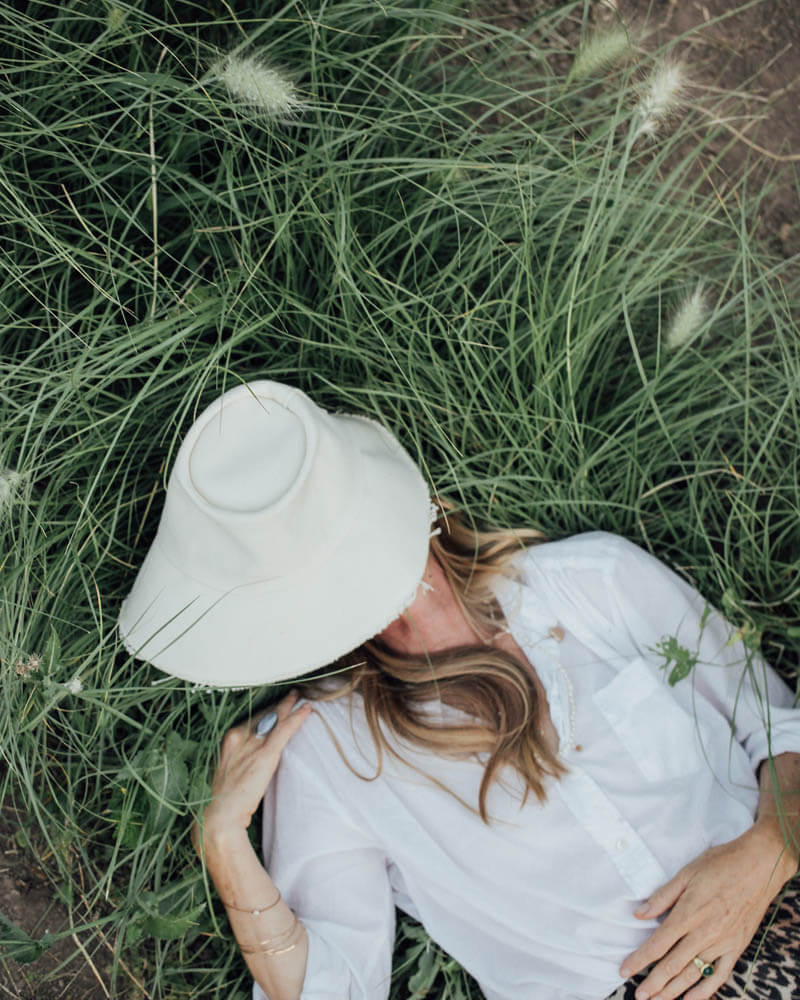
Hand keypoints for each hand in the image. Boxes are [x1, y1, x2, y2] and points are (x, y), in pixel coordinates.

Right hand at [194, 690, 312, 851]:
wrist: (218, 816)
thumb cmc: (221, 800)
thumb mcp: (225, 771)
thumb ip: (237, 758)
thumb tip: (249, 757)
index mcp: (227, 739)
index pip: (251, 718)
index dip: (265, 711)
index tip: (275, 705)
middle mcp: (238, 736)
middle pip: (264, 714)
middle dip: (278, 705)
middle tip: (291, 694)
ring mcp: (252, 744)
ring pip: (275, 718)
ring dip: (289, 706)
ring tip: (301, 698)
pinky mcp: (265, 755)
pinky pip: (284, 730)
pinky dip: (297, 718)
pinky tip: (307, 710)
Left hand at [619, 824, 794, 999]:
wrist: (758, 866)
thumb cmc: (720, 864)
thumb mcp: (686, 873)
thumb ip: (662, 897)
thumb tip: (639, 913)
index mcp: (687, 913)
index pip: (657, 944)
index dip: (639, 960)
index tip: (624, 970)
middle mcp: (703, 933)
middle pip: (672, 965)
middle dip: (653, 983)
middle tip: (638, 996)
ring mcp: (721, 943)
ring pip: (693, 974)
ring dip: (673, 991)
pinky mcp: (736, 947)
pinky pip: (719, 975)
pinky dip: (704, 990)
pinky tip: (691, 999)